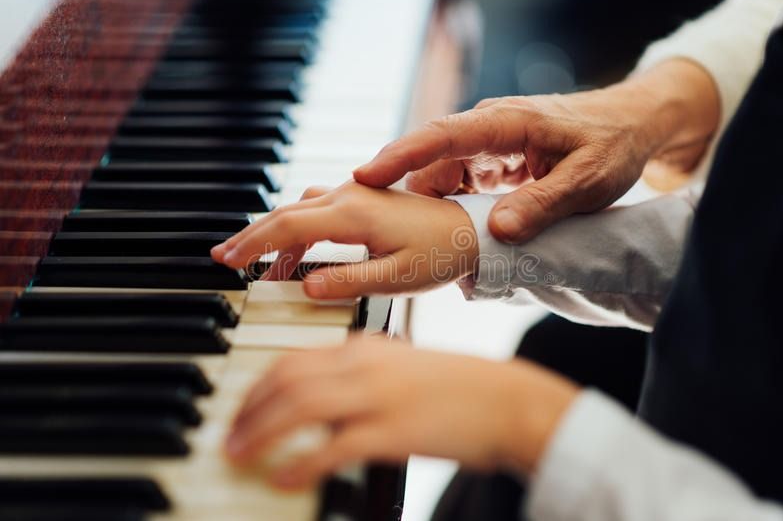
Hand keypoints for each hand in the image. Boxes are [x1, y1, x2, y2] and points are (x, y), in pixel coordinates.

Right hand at [210, 181, 478, 298]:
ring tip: (254, 264)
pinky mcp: (363, 197)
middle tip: (223, 258)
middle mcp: (349, 195)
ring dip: (274, 234)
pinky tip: (295, 256)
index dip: (254, 244)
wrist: (470, 229)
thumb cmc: (441, 254)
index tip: (226, 261)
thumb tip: (305, 287)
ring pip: (299, 209)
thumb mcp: (397, 278)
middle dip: (252, 236)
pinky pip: (318, 209)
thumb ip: (349, 281)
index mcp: (354, 215)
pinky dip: (297, 230)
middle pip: (286, 213)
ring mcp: (355, 193)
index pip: (289, 227)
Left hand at [225, 335, 578, 489]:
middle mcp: (365, 366)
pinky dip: (300, 463)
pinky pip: (333, 447)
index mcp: (365, 348)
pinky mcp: (394, 431)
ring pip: (300, 405)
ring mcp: (379, 397)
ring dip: (261, 431)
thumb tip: (320, 404)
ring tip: (240, 455)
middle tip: (230, 436)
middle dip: (248, 408)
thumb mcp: (402, 369)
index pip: (293, 357)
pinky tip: (283, 479)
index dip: (257, 386)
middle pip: (287, 378)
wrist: (507, 400)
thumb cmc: (457, 388)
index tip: (241, 408)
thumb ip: (360, 377)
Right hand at [353, 59, 719, 242]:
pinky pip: (457, 185)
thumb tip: (498, 231)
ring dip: (426, 208)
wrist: (632, 126)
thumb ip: (542, 204)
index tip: (365, 176)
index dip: (400, 155)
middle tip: (380, 233)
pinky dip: (448, 210)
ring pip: (440, 177)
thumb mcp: (587, 181)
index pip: (441, 135)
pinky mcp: (492, 163)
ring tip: (410, 242)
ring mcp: (487, 146)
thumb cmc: (612, 144)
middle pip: (431, 162)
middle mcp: (488, 129)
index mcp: (506, 123)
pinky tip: (445, 235)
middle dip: (403, 194)